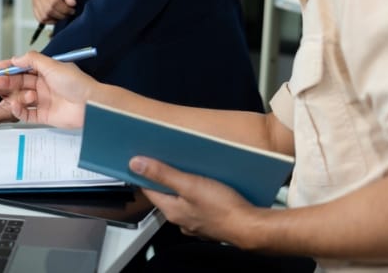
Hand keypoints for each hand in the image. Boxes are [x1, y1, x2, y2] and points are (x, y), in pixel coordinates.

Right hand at [0, 51, 96, 127]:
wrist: (90, 104)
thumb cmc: (77, 83)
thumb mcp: (53, 65)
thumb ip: (32, 60)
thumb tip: (16, 58)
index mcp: (46, 71)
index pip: (23, 68)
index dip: (10, 67)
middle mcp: (43, 85)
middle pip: (19, 83)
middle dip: (7, 82)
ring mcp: (43, 100)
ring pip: (20, 98)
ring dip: (15, 96)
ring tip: (17, 96)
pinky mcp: (44, 115)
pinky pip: (26, 114)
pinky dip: (18, 111)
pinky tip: (16, 106)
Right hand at [32, 0, 75, 23]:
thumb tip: (71, 4)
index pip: (54, 1)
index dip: (64, 9)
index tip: (72, 10)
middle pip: (48, 10)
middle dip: (61, 15)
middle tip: (68, 13)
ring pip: (44, 15)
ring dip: (55, 19)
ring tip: (62, 14)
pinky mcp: (33, 4)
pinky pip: (39, 17)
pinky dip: (48, 20)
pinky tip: (56, 17)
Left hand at [129, 156, 257, 244]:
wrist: (251, 226)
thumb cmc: (223, 208)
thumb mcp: (189, 184)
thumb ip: (162, 174)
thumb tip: (136, 164)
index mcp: (171, 210)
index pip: (148, 190)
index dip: (144, 174)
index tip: (144, 159)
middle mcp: (181, 219)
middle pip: (165, 194)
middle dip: (166, 178)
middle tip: (169, 160)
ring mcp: (196, 222)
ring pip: (183, 200)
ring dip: (184, 185)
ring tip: (190, 170)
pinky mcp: (211, 221)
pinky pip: (198, 205)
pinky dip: (198, 194)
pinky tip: (208, 185)